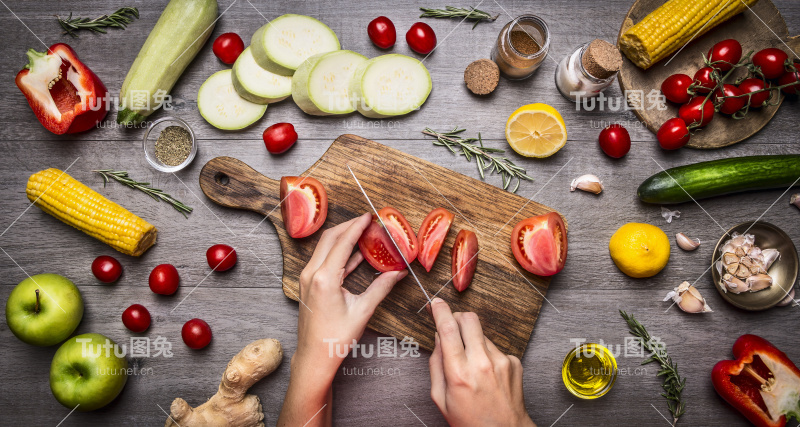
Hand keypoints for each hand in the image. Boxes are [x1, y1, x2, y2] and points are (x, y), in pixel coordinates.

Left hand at [279, 213, 406, 426]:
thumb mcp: (363, 311)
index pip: (343, 242)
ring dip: (343, 238)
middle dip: (349, 226)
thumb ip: (381, 288)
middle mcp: (312, 274)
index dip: (357, 227)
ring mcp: (307, 278)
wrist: (314, 357)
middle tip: (367, 220)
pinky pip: (323, 260)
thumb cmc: (336, 339)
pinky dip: (339, 252)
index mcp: (325, 278)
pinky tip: (356, 253)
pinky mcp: (308, 284)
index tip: (369, 216)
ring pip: (325, 247)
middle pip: (330, 238)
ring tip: (363, 233)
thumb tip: (398, 273)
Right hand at [429, 298, 534, 426]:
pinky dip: (488, 354)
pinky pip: (495, 347)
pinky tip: (487, 373)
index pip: (448, 330)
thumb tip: (438, 338)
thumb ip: (436, 364)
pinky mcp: (514, 362)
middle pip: (469, 319)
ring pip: (482, 333)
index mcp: (459, 373)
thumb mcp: (441, 398)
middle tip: (452, 327)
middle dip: (457, 317)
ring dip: (473, 340)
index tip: (436, 303)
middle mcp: (482, 364)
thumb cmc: (470, 421)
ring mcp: (502, 361)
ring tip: (472, 365)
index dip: (440, 311)